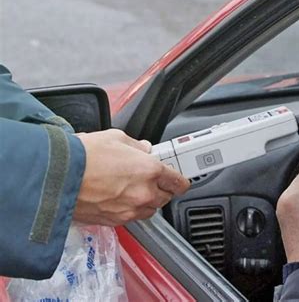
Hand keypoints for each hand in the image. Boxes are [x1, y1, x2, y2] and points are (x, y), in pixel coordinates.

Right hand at [74, 129, 189, 225]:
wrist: (56, 178)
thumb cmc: (83, 156)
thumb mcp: (115, 138)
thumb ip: (136, 145)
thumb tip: (144, 149)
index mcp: (150, 170)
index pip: (179, 182)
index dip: (180, 180)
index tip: (178, 179)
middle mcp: (144, 193)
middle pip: (166, 198)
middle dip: (162, 188)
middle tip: (150, 179)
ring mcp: (130, 210)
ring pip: (150, 210)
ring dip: (147, 201)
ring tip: (132, 188)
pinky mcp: (115, 221)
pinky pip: (132, 217)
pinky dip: (130, 209)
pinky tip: (118, 197)